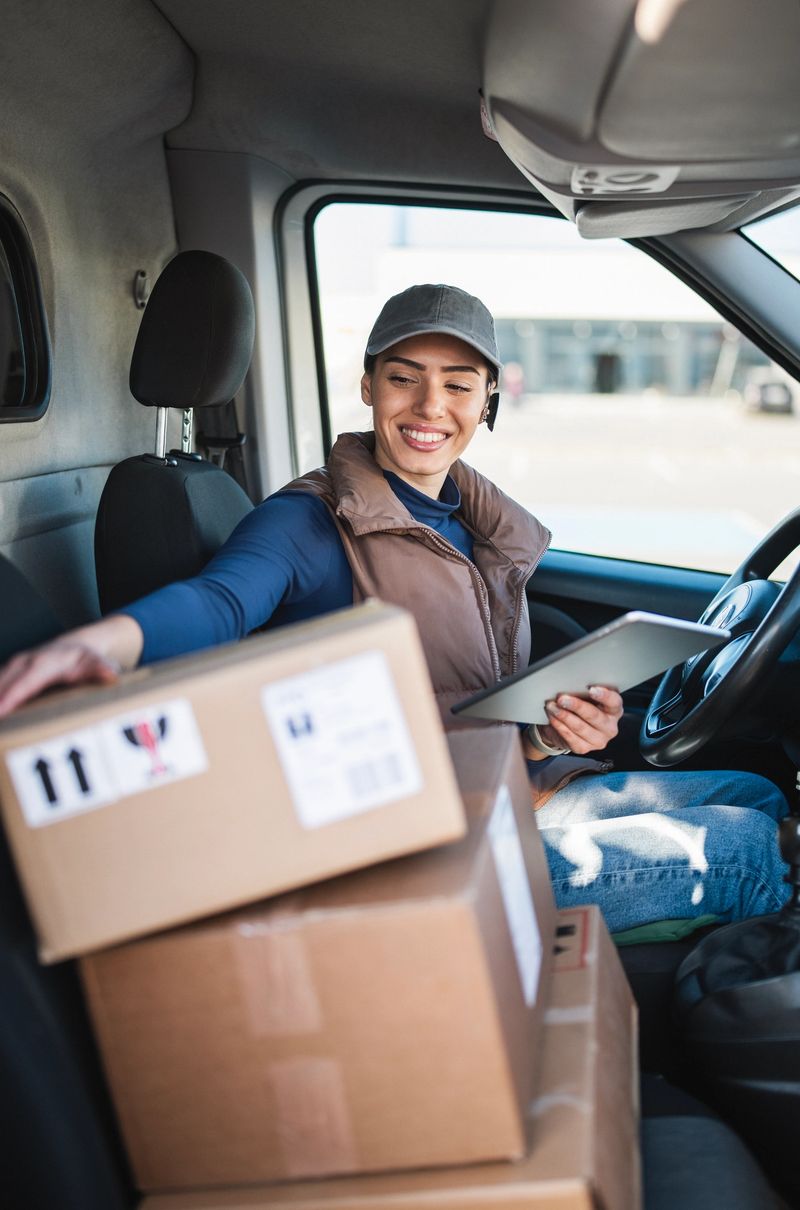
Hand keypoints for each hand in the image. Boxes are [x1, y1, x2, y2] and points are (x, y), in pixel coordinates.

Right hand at [0, 615, 143, 718]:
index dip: (11, 697)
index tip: (0, 711)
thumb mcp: (96, 662)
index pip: (25, 682)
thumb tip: (112, 674)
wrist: (74, 645)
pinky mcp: (8, 672)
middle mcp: (24, 662)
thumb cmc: (84, 658)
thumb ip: (102, 668)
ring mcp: (13, 666)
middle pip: (2, 683)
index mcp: (44, 663)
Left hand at [541, 685, 622, 754]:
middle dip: (577, 706)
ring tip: (552, 706)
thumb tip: (571, 685)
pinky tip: (552, 717)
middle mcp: (609, 727)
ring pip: (580, 727)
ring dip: (563, 715)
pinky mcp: (584, 748)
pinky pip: (570, 736)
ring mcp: (598, 740)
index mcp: (614, 710)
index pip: (614, 702)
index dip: (604, 696)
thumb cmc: (580, 707)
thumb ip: (584, 691)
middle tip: (562, 698)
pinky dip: (559, 725)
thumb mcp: (585, 697)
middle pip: (594, 716)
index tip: (591, 689)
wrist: (567, 727)